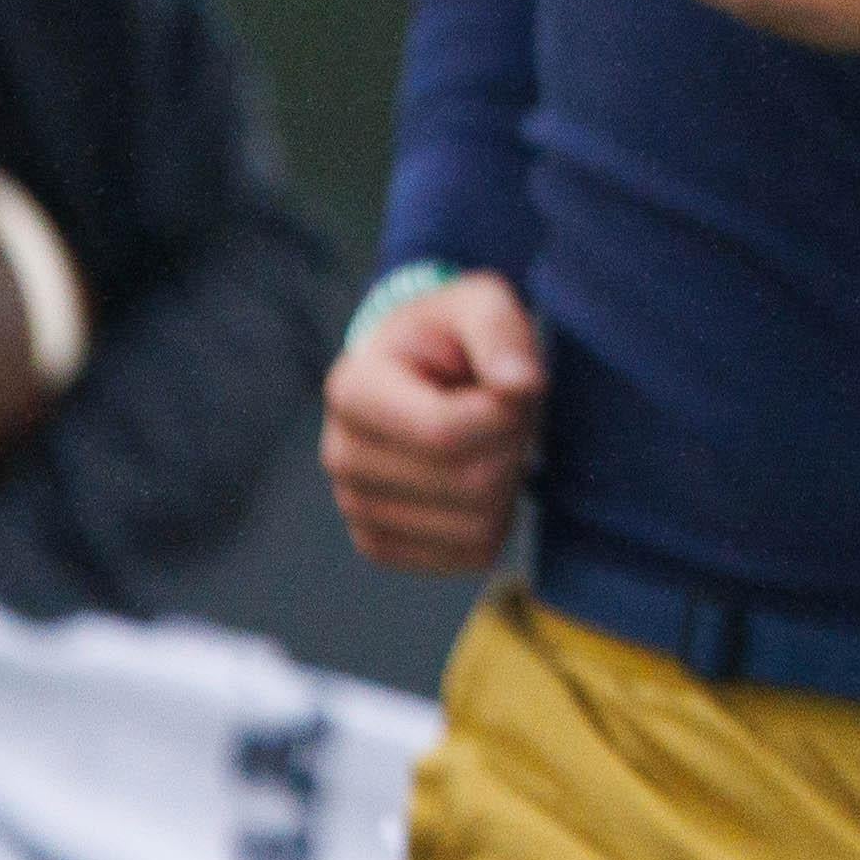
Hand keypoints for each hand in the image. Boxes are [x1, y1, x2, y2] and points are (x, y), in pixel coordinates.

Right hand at [322, 273, 543, 573]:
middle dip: (514, 444)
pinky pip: (468, 556)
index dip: (508, 413)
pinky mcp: (382, 544)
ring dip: (510, 482)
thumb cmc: (452, 333)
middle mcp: (340, 454)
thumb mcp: (480, 303)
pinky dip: (498, 521)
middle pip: (469, 482)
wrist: (418, 371)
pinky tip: (481, 477)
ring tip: (491, 441)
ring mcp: (355, 506)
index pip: (445, 431)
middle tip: (508, 412)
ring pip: (474, 526)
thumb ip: (501, 331)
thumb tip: (519, 385)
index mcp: (352, 389)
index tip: (517, 382)